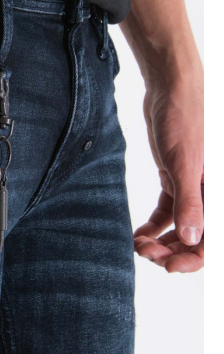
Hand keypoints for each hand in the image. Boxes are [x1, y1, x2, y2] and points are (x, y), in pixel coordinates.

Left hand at [133, 69, 203, 272]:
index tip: (168, 266)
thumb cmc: (186, 118)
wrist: (170, 88)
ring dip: (161, 241)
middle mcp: (209, 192)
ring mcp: (192, 187)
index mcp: (218, 191)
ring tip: (139, 246)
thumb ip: (189, 202)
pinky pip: (167, 212)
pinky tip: (138, 235)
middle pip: (196, 237)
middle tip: (146, 254)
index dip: (194, 258)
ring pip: (181, 227)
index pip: (212, 239)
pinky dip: (154, 226)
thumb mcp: (185, 163)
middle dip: (173, 251)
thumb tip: (192, 240)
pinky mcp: (175, 178)